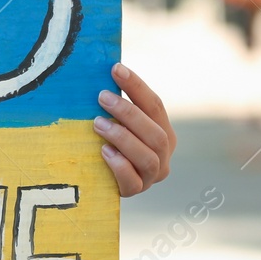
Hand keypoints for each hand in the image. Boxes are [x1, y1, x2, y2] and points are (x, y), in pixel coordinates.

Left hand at [95, 63, 174, 195]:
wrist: (100, 178)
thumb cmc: (108, 140)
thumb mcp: (117, 121)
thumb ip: (116, 104)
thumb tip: (103, 72)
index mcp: (163, 131)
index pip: (155, 105)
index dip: (136, 86)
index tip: (115, 68)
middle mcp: (163, 154)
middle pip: (155, 133)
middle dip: (128, 113)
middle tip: (102, 96)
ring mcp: (151, 176)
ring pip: (147, 157)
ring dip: (122, 137)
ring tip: (97, 123)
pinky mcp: (136, 191)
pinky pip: (132, 181)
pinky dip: (119, 165)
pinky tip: (103, 152)